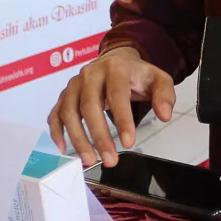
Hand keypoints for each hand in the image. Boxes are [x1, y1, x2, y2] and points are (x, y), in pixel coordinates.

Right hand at [48, 46, 175, 166]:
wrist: (116, 60)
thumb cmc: (136, 74)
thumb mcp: (158, 79)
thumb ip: (165, 95)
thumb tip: (164, 115)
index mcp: (115, 68)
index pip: (117, 95)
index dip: (123, 120)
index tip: (130, 143)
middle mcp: (90, 74)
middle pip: (89, 106)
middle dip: (99, 136)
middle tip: (110, 160)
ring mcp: (74, 85)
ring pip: (69, 112)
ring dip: (78, 139)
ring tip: (90, 161)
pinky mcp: (64, 95)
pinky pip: (55, 114)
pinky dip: (57, 132)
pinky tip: (64, 149)